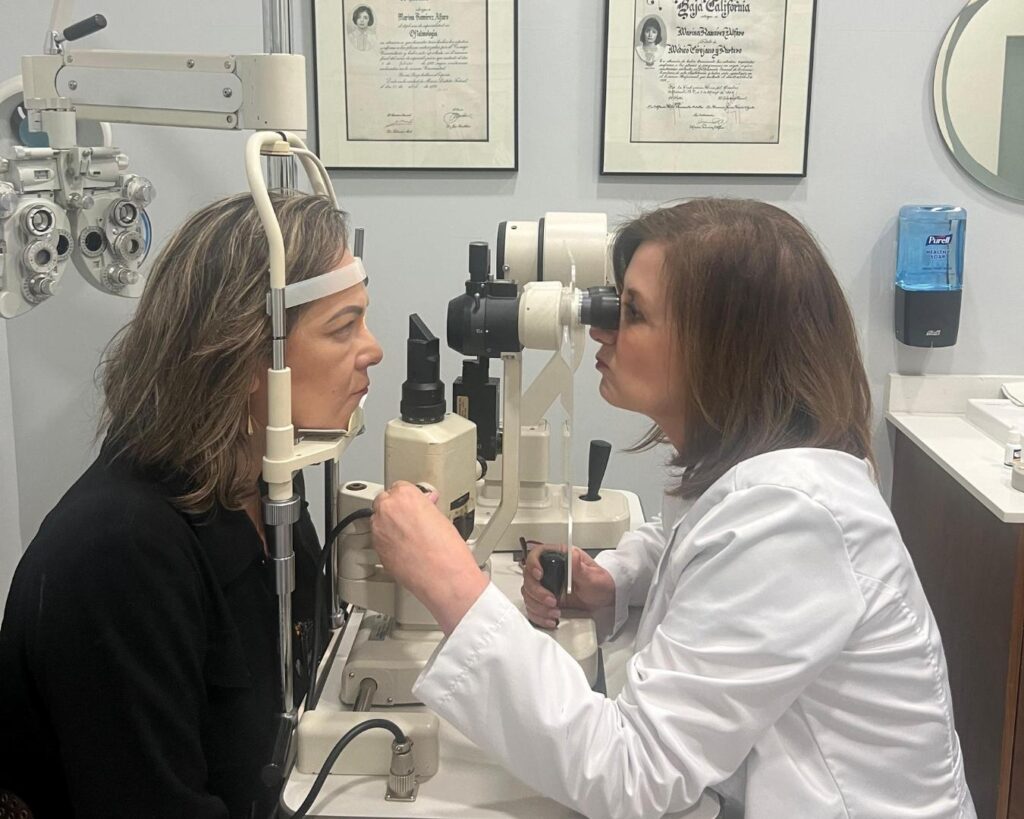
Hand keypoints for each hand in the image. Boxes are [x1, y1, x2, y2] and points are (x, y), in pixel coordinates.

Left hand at [371, 481, 487, 633]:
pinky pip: (379, 539)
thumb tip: (424, 505)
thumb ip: (426, 506)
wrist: (444, 578)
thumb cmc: (448, 551)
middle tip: (412, 520)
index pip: (400, 487)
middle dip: (396, 509)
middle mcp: (387, 510)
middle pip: (385, 501)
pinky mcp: (377, 549)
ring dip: (390, 525)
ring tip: (410, 537)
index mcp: (405, 496)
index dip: (409, 498)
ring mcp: (379, 530)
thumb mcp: (441, 518)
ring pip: (379, 521)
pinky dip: (388, 541)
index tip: (415, 505)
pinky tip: (405, 548)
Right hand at [521, 546, 615, 628]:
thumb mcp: (593, 576)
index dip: (533, 564)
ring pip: (528, 593)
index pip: (537, 554)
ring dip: (538, 606)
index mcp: (559, 557)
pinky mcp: (544, 600)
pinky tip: (551, 618)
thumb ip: (580, 567)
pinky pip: (532, 607)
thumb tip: (571, 555)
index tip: (539, 575)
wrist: (604, 599)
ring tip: (555, 612)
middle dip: (537, 592)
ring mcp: (545, 585)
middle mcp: (549, 569)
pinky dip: (539, 615)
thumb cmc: (600, 583)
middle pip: (528, 577)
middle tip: (552, 601)